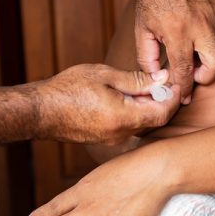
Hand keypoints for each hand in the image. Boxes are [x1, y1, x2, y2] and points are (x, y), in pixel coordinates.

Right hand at [34, 64, 180, 144]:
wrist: (39, 111)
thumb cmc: (68, 89)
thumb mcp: (104, 76)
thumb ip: (136, 79)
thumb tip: (161, 78)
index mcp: (123, 118)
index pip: (162, 113)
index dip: (173, 98)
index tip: (175, 82)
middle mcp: (121, 134)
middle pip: (155, 121)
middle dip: (164, 102)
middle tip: (164, 82)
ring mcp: (112, 140)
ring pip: (143, 125)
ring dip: (150, 108)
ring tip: (147, 87)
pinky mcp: (105, 139)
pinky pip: (130, 128)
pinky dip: (136, 114)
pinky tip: (131, 98)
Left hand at [135, 0, 214, 100]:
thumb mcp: (142, 29)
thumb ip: (148, 58)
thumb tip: (159, 78)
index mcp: (178, 32)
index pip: (186, 71)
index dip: (185, 87)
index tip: (184, 95)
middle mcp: (201, 24)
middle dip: (207, 76)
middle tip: (194, 76)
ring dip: (206, 54)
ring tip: (189, 48)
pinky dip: (210, 37)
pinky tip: (196, 30)